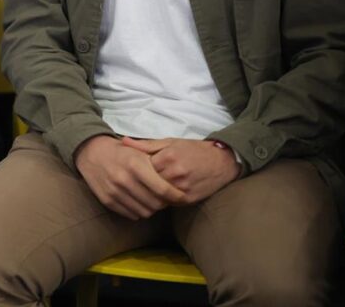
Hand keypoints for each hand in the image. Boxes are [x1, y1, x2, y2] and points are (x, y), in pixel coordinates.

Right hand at [74, 135, 187, 219]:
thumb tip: (177, 183)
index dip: (176, 195)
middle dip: (165, 203)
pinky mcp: (107, 200)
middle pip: (155, 203)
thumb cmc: (121, 152)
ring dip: (152, 209)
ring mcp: (114, 191)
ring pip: (144, 212)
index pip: (163, 189)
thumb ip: (158, 165)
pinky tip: (140, 201)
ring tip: (153, 200)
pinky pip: (131, 214)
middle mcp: (124, 179)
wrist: (91, 152)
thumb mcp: (140, 151)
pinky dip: (139, 211)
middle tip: (167, 198)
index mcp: (135, 164)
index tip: (182, 196)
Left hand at [120, 137, 240, 203]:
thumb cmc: (192, 149)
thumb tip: (123, 141)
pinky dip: (162, 199)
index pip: (142, 168)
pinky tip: (158, 194)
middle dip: (141, 183)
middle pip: (148, 184)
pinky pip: (169, 203)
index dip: (136, 170)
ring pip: (157, 196)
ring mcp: (182, 188)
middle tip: (134, 182)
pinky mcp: (189, 199)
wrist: (221, 161)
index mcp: (168, 157)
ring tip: (144, 189)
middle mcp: (175, 174)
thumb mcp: (169, 142)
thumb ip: (145, 144)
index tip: (131, 169)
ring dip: (150, 194)